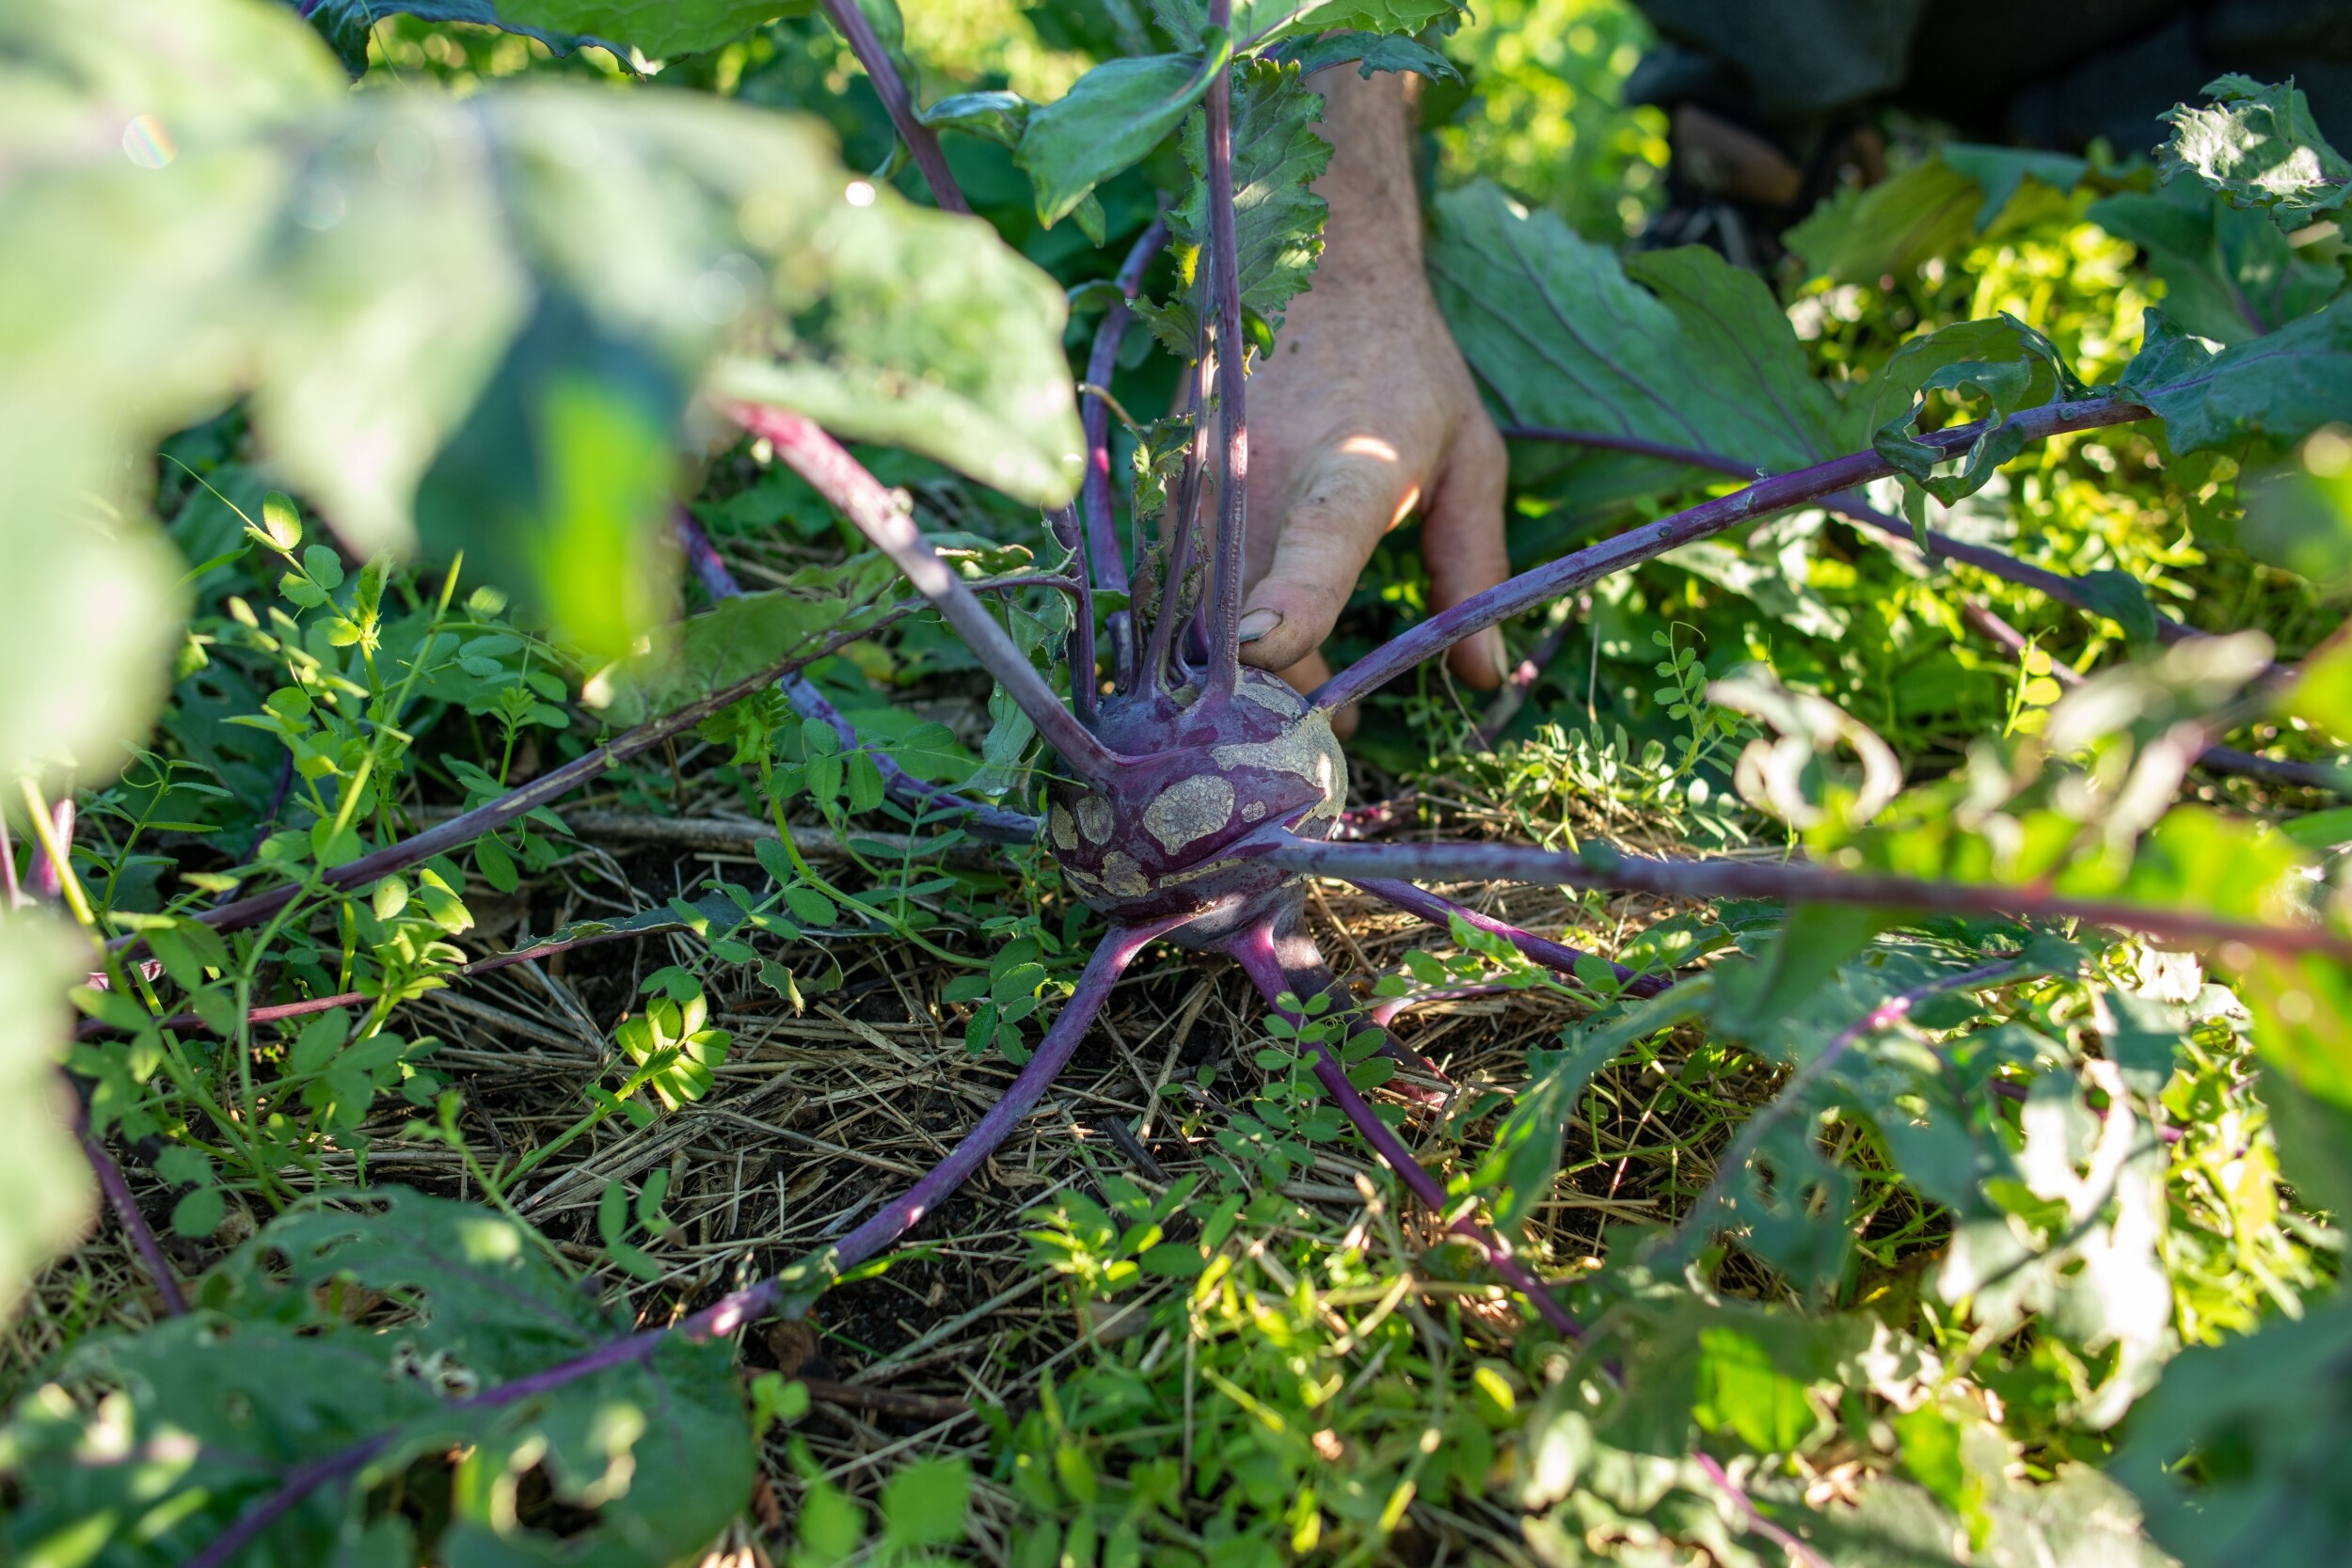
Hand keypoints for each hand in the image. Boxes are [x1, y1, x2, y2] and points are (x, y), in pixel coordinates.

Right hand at [1235, 68, 1510, 711]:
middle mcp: (1259, 473)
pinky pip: (1176, 583)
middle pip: (1242, 616)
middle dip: (1281, 691)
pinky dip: (1209, 621)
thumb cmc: (1407, 375)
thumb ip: (1474, 570)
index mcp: (1349, 466)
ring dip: (1242, 663)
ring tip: (1301, 675)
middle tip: (1336, 712)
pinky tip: (1253, 626)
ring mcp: (1200, 478)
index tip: (1268, 652)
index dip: (1289, 601)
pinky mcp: (1166, 485)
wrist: (1317, 273)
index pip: (1314, 543)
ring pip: (1196, 610)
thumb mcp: (1468, 462)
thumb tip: (1484, 677)